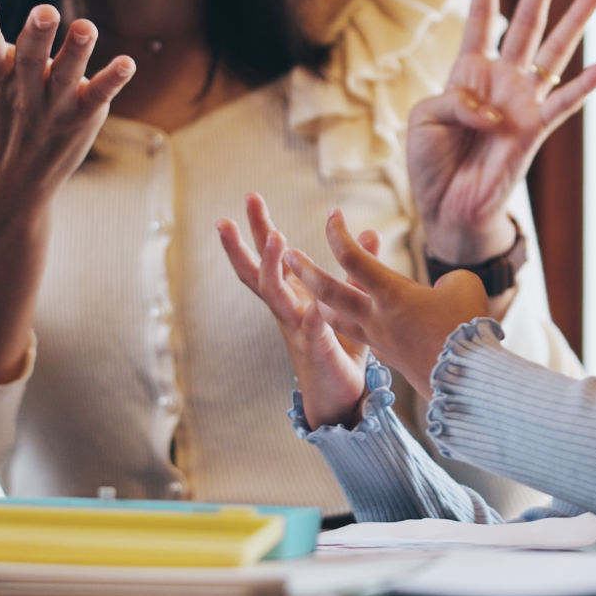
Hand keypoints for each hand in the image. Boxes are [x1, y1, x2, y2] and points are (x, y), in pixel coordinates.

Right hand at [217, 194, 369, 429]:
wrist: (340, 397)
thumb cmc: (341, 348)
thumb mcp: (352, 301)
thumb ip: (359, 267)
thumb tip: (369, 233)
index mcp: (293, 297)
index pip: (271, 258)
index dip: (258, 229)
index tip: (249, 198)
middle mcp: (288, 311)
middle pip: (257, 273)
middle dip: (241, 245)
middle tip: (225, 218)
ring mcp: (299, 330)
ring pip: (277, 296)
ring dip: (273, 267)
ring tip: (276, 240)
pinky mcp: (318, 350)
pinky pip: (314, 330)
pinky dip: (313, 317)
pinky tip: (314, 305)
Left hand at [284, 209, 492, 398]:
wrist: (468, 382)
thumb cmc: (467, 328)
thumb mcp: (462, 287)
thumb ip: (445, 280)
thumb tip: (439, 290)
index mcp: (391, 294)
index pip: (353, 258)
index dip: (338, 233)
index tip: (332, 215)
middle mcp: (376, 317)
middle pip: (328, 291)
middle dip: (305, 270)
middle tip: (287, 255)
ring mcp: (379, 340)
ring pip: (337, 319)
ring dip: (321, 301)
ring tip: (313, 292)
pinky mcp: (389, 357)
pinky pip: (364, 337)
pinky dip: (359, 324)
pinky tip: (366, 320)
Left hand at [408, 0, 595, 262]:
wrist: (447, 206)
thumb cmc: (432, 160)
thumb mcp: (424, 119)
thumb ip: (454, 101)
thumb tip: (492, 109)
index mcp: (468, 71)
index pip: (480, 18)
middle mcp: (501, 79)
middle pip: (525, 23)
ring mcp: (522, 102)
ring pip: (554, 53)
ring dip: (574, 22)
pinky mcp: (534, 131)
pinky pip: (563, 105)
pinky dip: (583, 88)